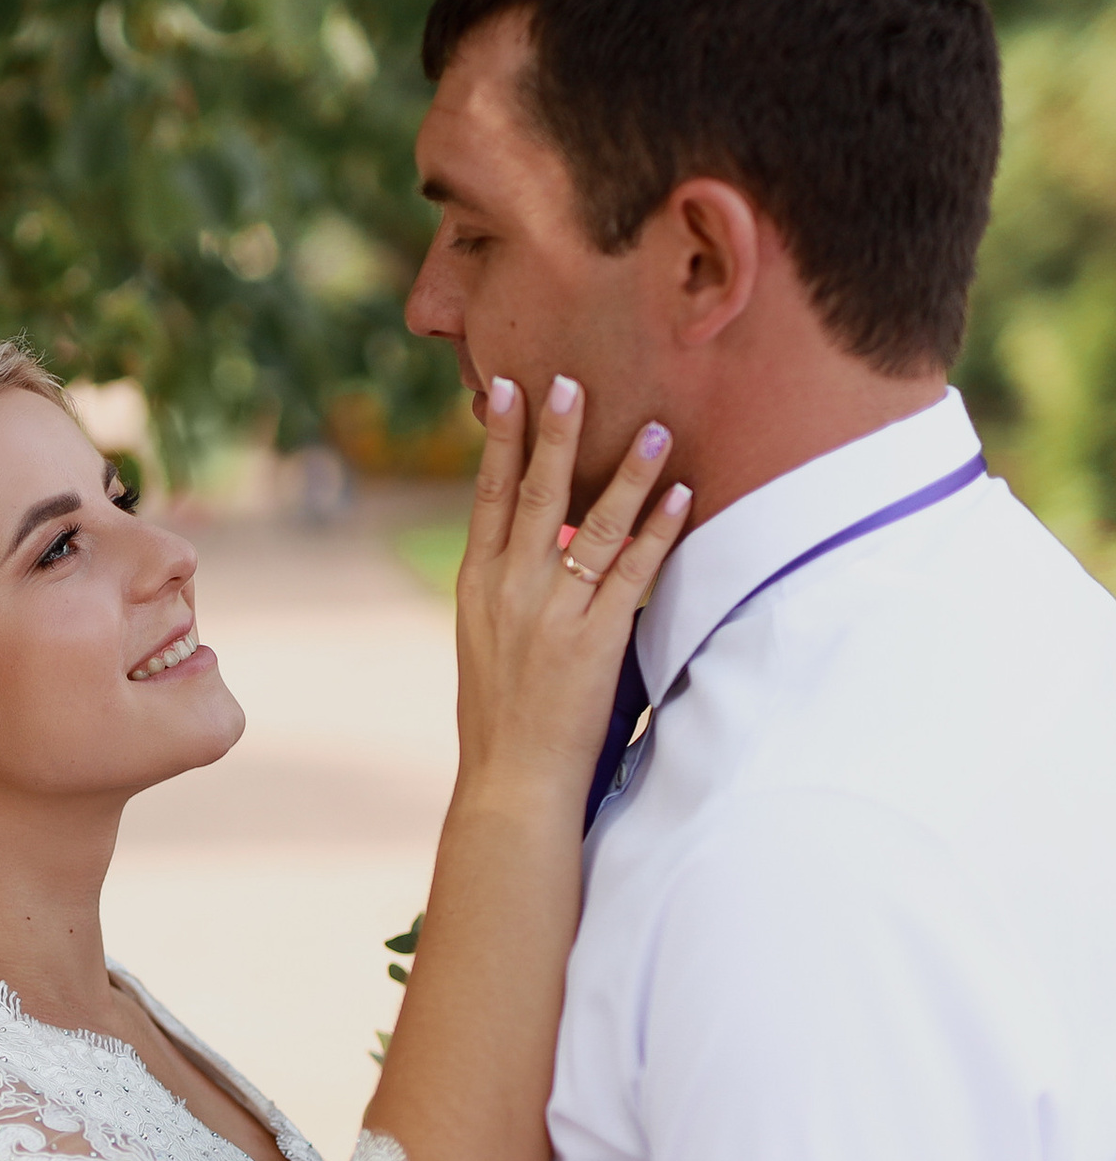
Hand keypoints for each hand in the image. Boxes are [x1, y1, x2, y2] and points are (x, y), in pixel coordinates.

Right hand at [454, 374, 687, 795]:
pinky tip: (682, 495)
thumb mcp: (484, 642)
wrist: (510, 781)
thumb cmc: (501, 718)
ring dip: (628, 472)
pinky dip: (659, 530)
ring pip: (590, 525)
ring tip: (656, 427)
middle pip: (533, 495)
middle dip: (555, 434)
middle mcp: (508, 590)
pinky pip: (633, 573)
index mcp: (477, 587)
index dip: (499, 440)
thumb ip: (508, 590)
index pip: (486, 496)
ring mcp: (551, 614)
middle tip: (572, 379)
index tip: (507, 389)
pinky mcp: (595, 641)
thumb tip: (537, 545)